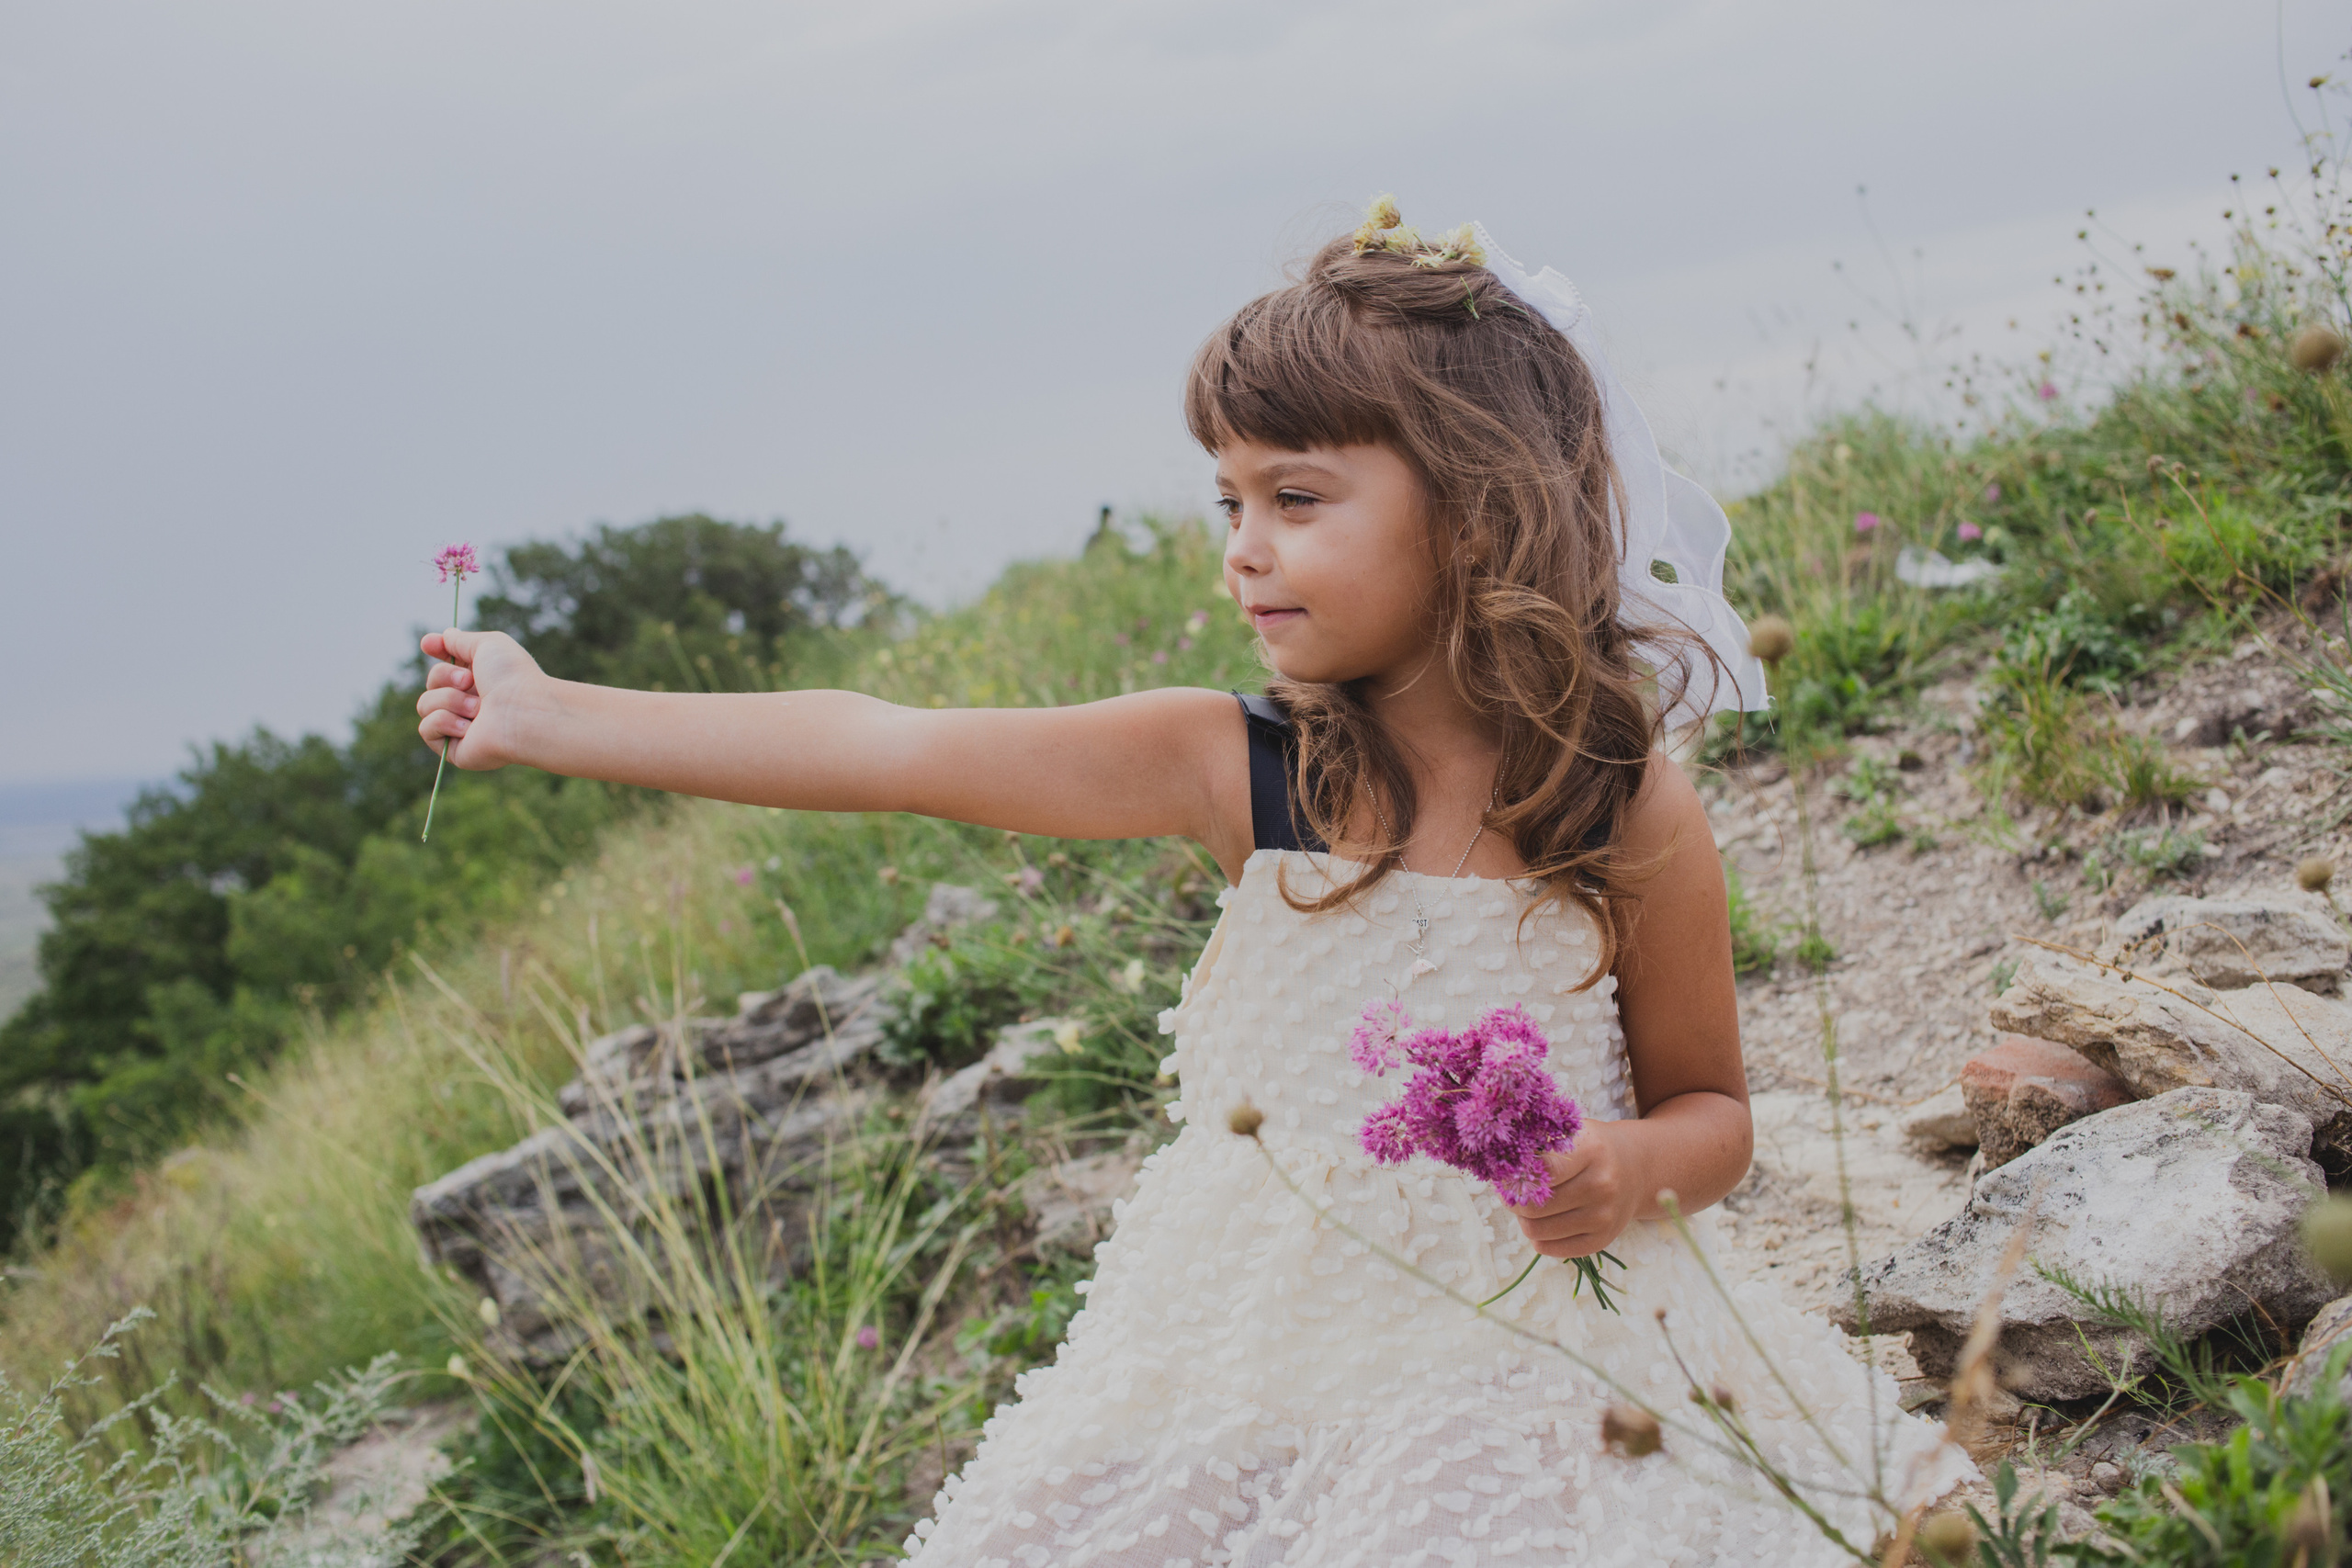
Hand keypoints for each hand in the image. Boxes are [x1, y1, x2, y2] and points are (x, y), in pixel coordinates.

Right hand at [416, 628, 545, 770]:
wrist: (524, 713)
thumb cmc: (512, 677)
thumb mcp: (488, 645)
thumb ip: (461, 640)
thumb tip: (444, 636)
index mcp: (480, 679)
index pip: (448, 665)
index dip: (436, 652)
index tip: (428, 644)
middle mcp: (470, 703)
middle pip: (431, 682)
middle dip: (445, 677)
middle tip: (469, 681)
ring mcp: (461, 727)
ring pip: (425, 704)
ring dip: (449, 700)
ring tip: (478, 708)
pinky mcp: (454, 749)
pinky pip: (426, 729)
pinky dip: (444, 722)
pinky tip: (469, 727)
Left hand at [1511, 1121, 1645, 1259]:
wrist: (1637, 1169)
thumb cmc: (1592, 1149)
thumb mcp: (1572, 1133)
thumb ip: (1540, 1146)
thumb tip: (1500, 1167)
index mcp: (1591, 1150)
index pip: (1540, 1169)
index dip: (1514, 1175)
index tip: (1504, 1174)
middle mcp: (1601, 1185)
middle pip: (1533, 1206)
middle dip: (1513, 1200)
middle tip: (1512, 1192)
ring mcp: (1603, 1216)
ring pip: (1536, 1231)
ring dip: (1523, 1220)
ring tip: (1529, 1205)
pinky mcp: (1601, 1240)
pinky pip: (1549, 1249)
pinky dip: (1538, 1237)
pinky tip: (1544, 1220)